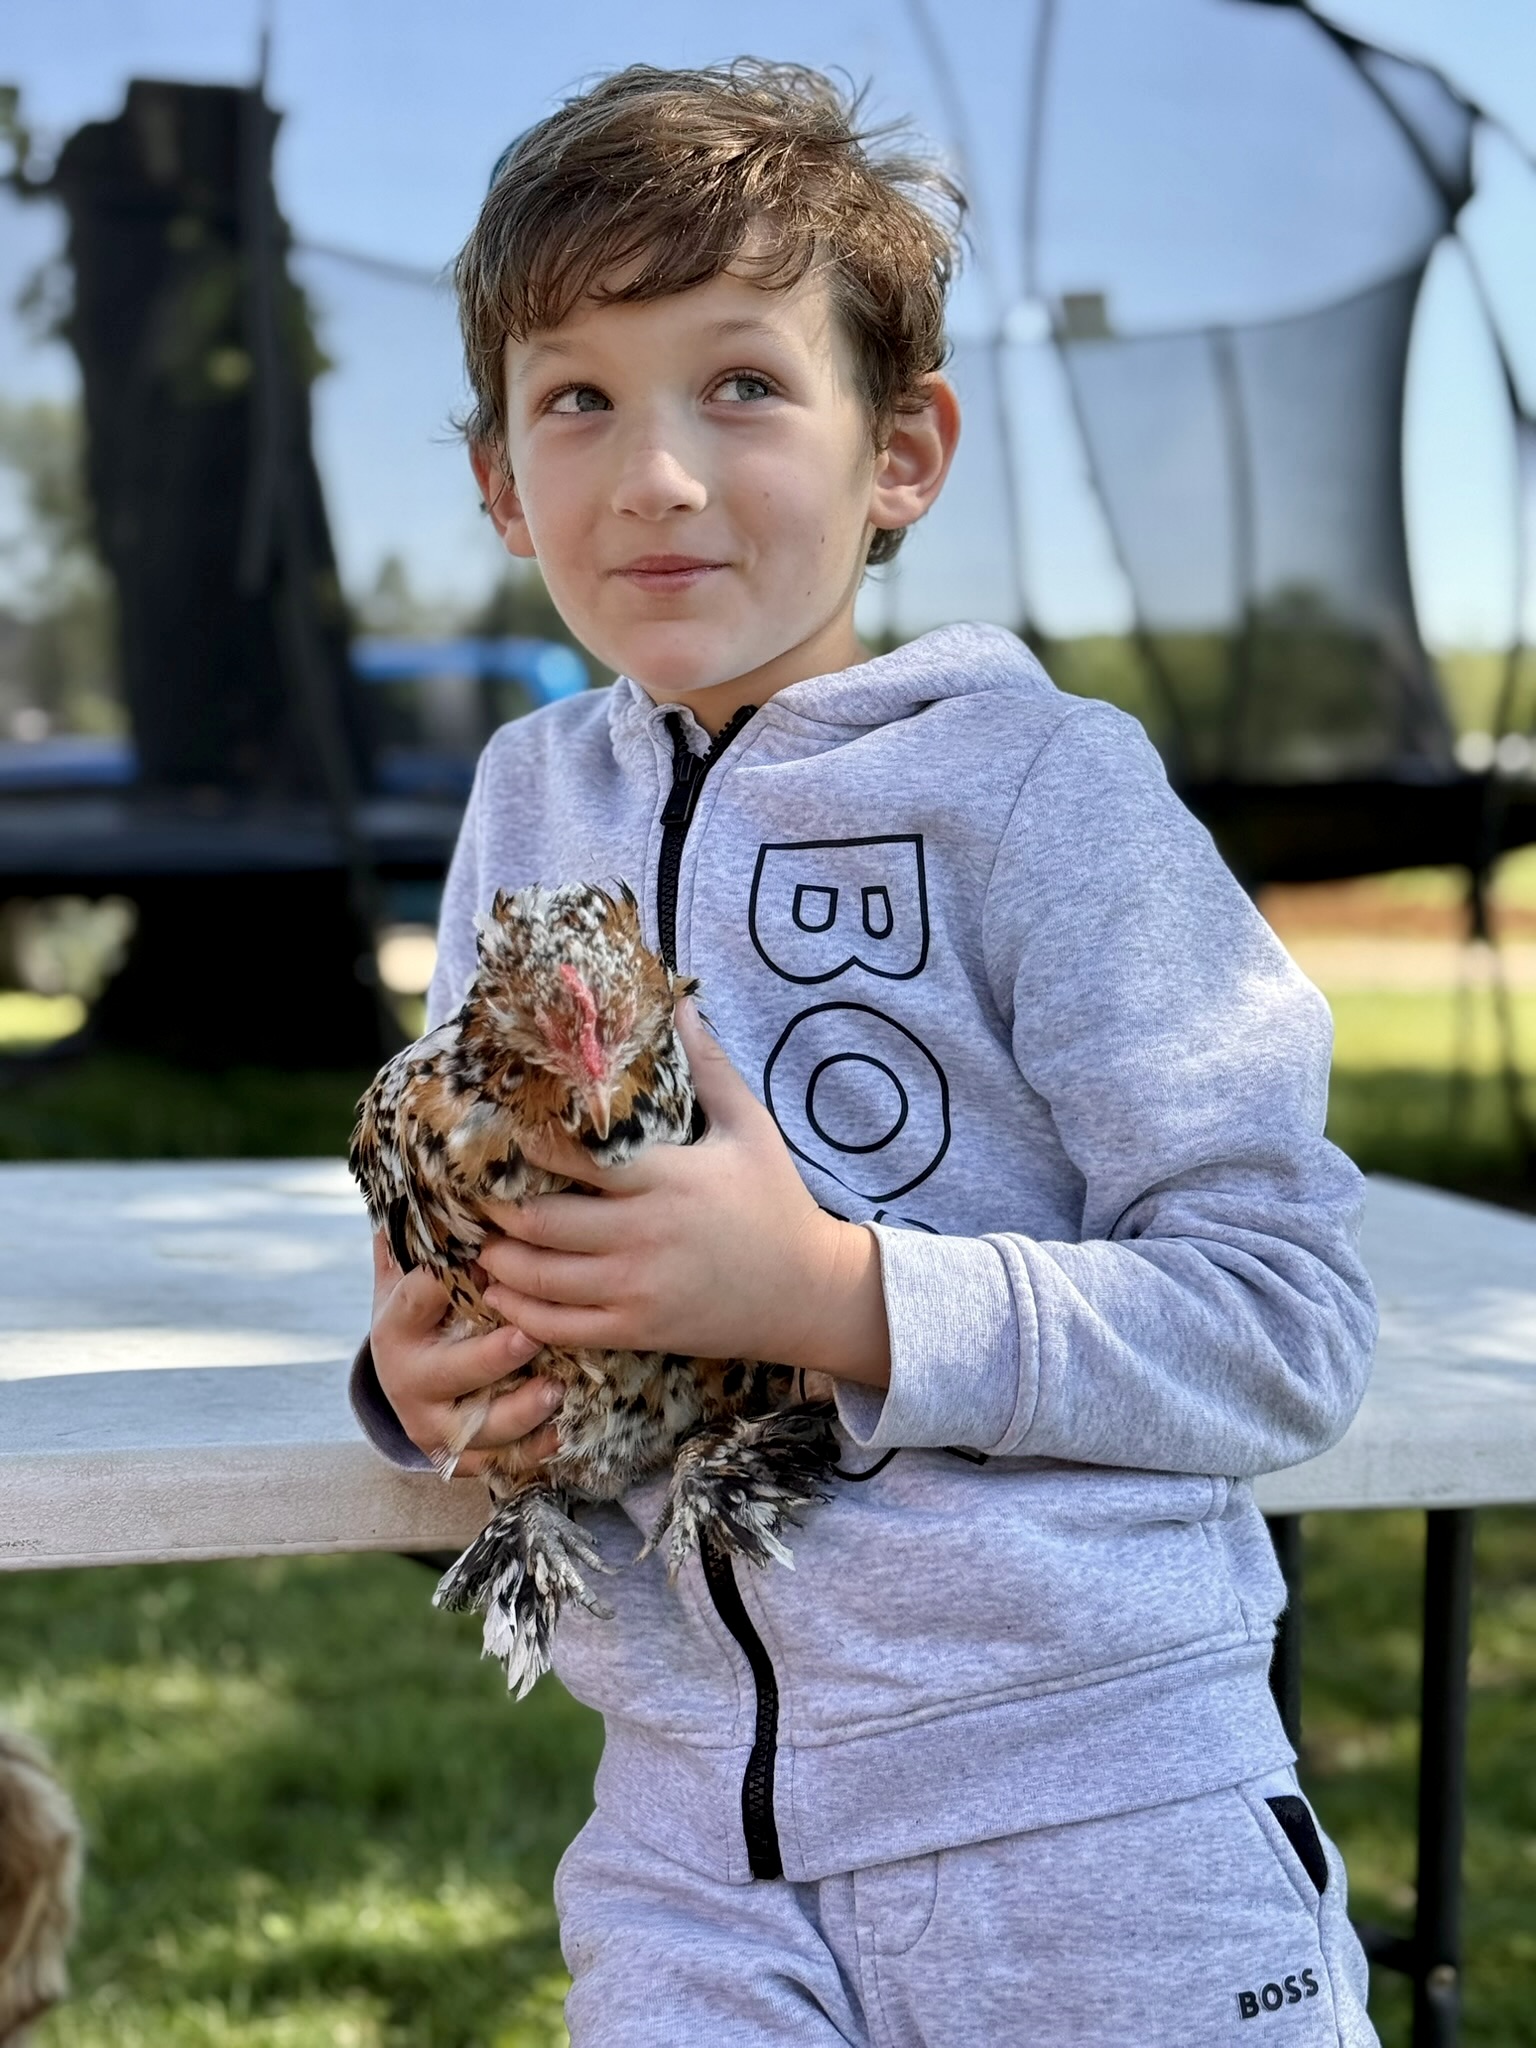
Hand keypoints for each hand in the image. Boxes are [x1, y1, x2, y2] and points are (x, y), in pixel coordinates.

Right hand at [369, 1230, 565, 1477]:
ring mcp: (433, 1423)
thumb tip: (431, 1171)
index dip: (440, 1284)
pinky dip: (531, 1452)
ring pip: (475, 1427)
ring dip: (517, 1412)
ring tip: (556, 1390)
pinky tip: (562, 1434)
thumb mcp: (410, 1272)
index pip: (413, 1302)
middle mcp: (408, 1380)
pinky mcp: (459, 1457)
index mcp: (396, 1326)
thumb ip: (421, 1232)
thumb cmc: (426, 1310)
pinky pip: (497, 1463)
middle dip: (489, 1357)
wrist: (409, 1378)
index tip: (477, 1262)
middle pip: (447, 1372)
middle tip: (529, 1336)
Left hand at [476, 1000, 890, 1384]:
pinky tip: (501, 1295)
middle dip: (497, 1208)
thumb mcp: (750, 1129)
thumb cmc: (776, 1202)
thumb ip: (710, 1068)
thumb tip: (680, 1003)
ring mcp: (638, 1288)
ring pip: (540, 1277)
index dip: (528, 1147)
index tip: (504, 1134)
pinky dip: (521, 1313)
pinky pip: (562, 1327)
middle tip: (477, 1193)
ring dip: (499, 1259)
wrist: (810, 1293)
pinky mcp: (638, 1330)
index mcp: (668, 1178)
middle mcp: (645, 1234)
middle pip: (541, 1221)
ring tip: (481, 1240)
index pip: (576, 1158)